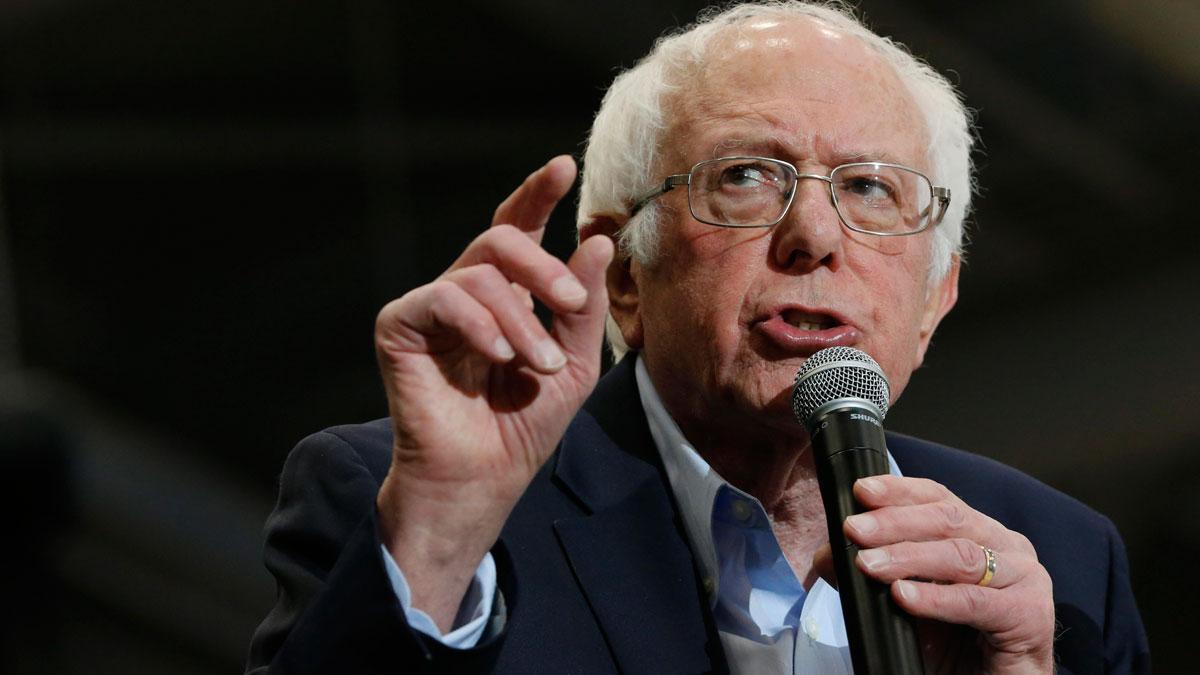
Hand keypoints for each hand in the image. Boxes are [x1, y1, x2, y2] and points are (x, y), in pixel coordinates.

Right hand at [374, 156, 613, 630]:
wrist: (483, 479)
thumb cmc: (524, 426)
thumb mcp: (573, 364)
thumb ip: (583, 306)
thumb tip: (597, 238)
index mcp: (505, 295)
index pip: (516, 229)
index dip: (536, 195)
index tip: (564, 166)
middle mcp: (465, 292)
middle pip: (501, 240)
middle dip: (545, 267)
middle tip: (573, 306)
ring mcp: (430, 307)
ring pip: (479, 273)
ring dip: (521, 319)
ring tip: (537, 366)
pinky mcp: (400, 327)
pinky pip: (440, 298)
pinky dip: (479, 324)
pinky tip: (499, 357)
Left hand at [844, 475, 1054, 673]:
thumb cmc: (951, 645)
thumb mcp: (903, 602)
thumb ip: (872, 572)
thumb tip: (829, 552)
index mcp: (980, 534)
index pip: (938, 498)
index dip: (899, 491)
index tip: (860, 491)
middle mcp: (1008, 547)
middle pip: (948, 518)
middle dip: (894, 522)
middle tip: (853, 529)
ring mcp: (1025, 578)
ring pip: (960, 555)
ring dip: (908, 557)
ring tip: (869, 564)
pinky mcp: (1030, 615)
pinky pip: (975, 601)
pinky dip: (935, 597)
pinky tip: (903, 597)